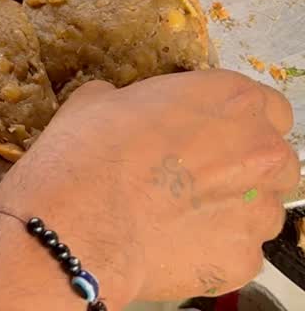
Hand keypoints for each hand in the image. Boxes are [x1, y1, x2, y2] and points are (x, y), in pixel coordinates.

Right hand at [0, 69, 299, 303]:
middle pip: (277, 160)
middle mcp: (257, 149)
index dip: (246, 122)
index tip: (224, 132)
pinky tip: (177, 243)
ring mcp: (255, 209)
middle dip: (249, 168)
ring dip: (236, 210)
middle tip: (205, 176)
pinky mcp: (243, 260)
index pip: (272, 108)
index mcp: (231, 98)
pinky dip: (216, 249)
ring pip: (264, 210)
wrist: (81, 220)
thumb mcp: (105, 98)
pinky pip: (241, 252)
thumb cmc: (90, 151)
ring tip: (185, 215)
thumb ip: (139, 102)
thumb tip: (127, 111)